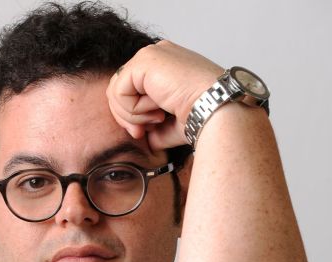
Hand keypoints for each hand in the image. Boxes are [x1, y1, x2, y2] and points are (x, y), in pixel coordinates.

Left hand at [106, 40, 222, 150]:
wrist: (215, 110)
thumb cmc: (201, 116)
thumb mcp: (169, 123)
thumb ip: (151, 126)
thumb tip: (142, 137)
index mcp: (163, 66)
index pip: (129, 89)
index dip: (130, 115)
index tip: (144, 132)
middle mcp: (156, 55)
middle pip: (118, 89)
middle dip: (126, 117)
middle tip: (142, 132)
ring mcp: (150, 54)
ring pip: (116, 91)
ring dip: (131, 115)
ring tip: (157, 119)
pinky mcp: (144, 61)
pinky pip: (119, 91)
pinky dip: (132, 109)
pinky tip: (156, 110)